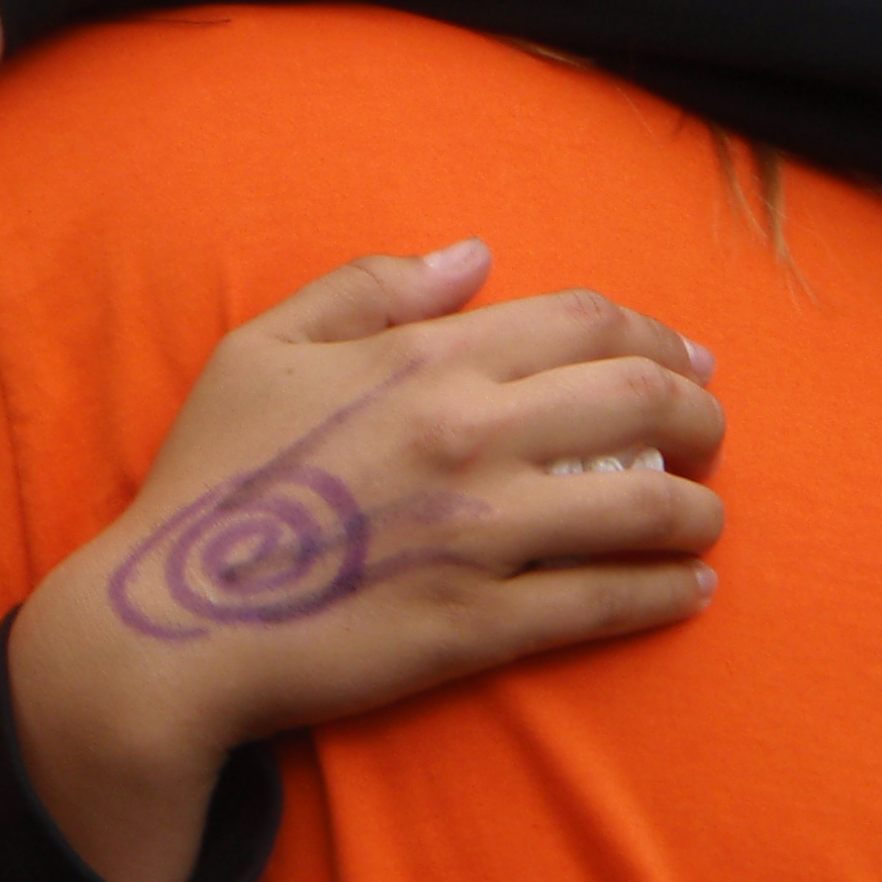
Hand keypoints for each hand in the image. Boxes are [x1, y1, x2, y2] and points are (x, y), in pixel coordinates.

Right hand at [7, 241, 724, 881]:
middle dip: (698, 412)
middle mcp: (471, 437)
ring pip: (644, 507)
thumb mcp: (263, 348)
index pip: (584, 322)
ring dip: (696, 506)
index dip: (654, 333)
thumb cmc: (212, 477)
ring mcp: (484, 536)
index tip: (683, 359)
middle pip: (639, 400)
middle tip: (709, 430)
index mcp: (425, 360)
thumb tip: (475, 255)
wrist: (173, 620)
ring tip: (703, 514)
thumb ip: (370, 288)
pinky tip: (692, 588)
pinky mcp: (483, 626)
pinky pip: (608, 604)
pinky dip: (668, 593)